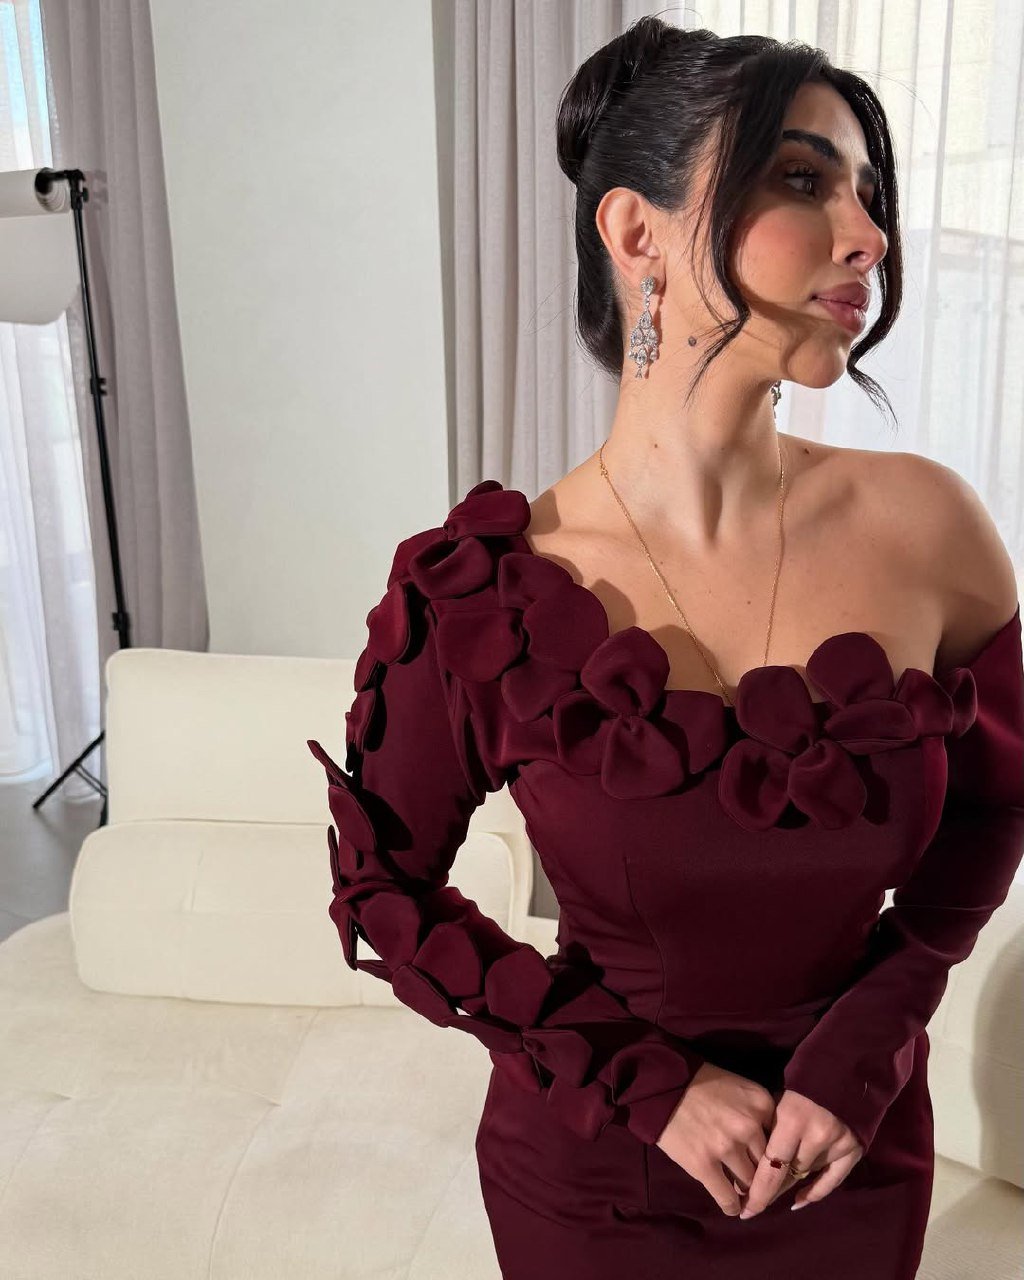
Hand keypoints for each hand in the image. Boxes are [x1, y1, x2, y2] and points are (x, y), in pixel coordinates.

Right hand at [655, 1062, 777, 1217]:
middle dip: (763, 1176)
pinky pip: (727, 1198)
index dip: (777, 1156)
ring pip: (749, 1183)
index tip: (773, 1166)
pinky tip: (732, 1208)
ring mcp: (726, 1147)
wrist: (660, 1083)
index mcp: (761, 1104)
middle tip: (758, 1183)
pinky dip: (732, 1207)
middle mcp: (749, 1126)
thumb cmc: (700, 1083)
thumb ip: (759, 1113)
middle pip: (768, 1165)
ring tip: (742, 1193)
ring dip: (746, 1191)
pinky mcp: (704, 1165)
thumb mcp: (739, 1088)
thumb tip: (773, 1148)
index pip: (782, 1141)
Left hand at [736, 1088, 864, 1218]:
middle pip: (787, 1174)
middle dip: (768, 1191)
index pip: (771, 1165)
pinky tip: (798, 1201)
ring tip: (770, 1193)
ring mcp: (837, 1143)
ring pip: (805, 1176)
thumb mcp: (777, 1099)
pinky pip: (832, 1180)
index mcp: (792, 1119)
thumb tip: (750, 1162)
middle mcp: (816, 1135)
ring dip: (788, 1185)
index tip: (744, 1209)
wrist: (844, 1066)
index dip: (757, 1191)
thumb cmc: (801, 1081)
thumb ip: (768, 1129)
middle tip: (751, 1206)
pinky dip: (815, 1192)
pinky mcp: (854, 1149)